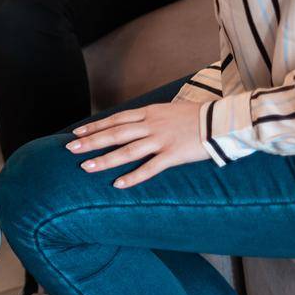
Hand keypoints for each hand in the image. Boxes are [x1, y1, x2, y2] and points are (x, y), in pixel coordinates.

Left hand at [67, 101, 208, 188]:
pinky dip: (133, 176)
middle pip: (115, 133)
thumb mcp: (170, 110)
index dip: (95, 126)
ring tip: (86, 168)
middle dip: (91, 142)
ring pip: (127, 150)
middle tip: (71, 149)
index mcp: (150, 112)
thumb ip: (152, 118)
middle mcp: (151, 125)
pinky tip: (118, 184)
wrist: (224, 119)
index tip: (77, 133)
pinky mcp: (173, 154)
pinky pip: (150, 168)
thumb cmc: (199, 116)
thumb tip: (137, 124)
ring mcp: (161, 140)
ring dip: (105, 160)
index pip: (116, 119)